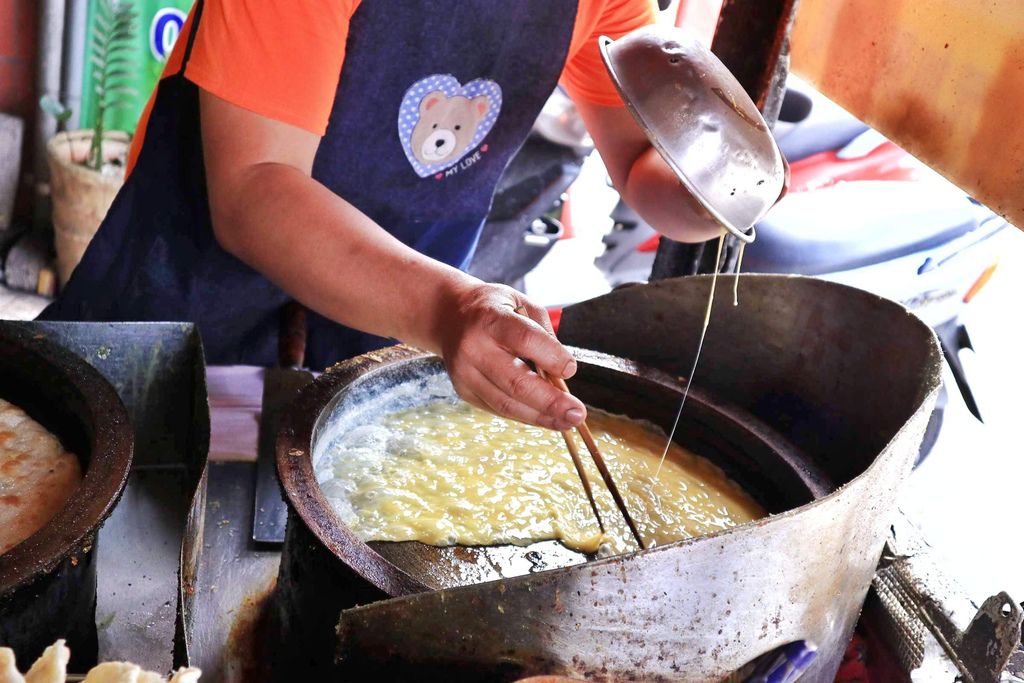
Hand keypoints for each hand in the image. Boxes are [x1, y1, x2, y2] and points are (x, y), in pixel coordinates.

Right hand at [436, 282, 586, 430]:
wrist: (447, 315)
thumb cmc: (493, 309)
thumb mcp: (521, 304)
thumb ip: (544, 334)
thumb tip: (563, 373)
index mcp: (491, 319)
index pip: (525, 340)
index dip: (552, 357)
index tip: (571, 369)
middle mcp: (474, 348)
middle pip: (516, 382)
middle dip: (551, 402)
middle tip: (577, 414)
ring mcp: (465, 373)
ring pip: (507, 403)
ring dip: (541, 417)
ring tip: (567, 422)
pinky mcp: (463, 390)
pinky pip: (498, 409)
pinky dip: (525, 415)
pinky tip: (545, 418)